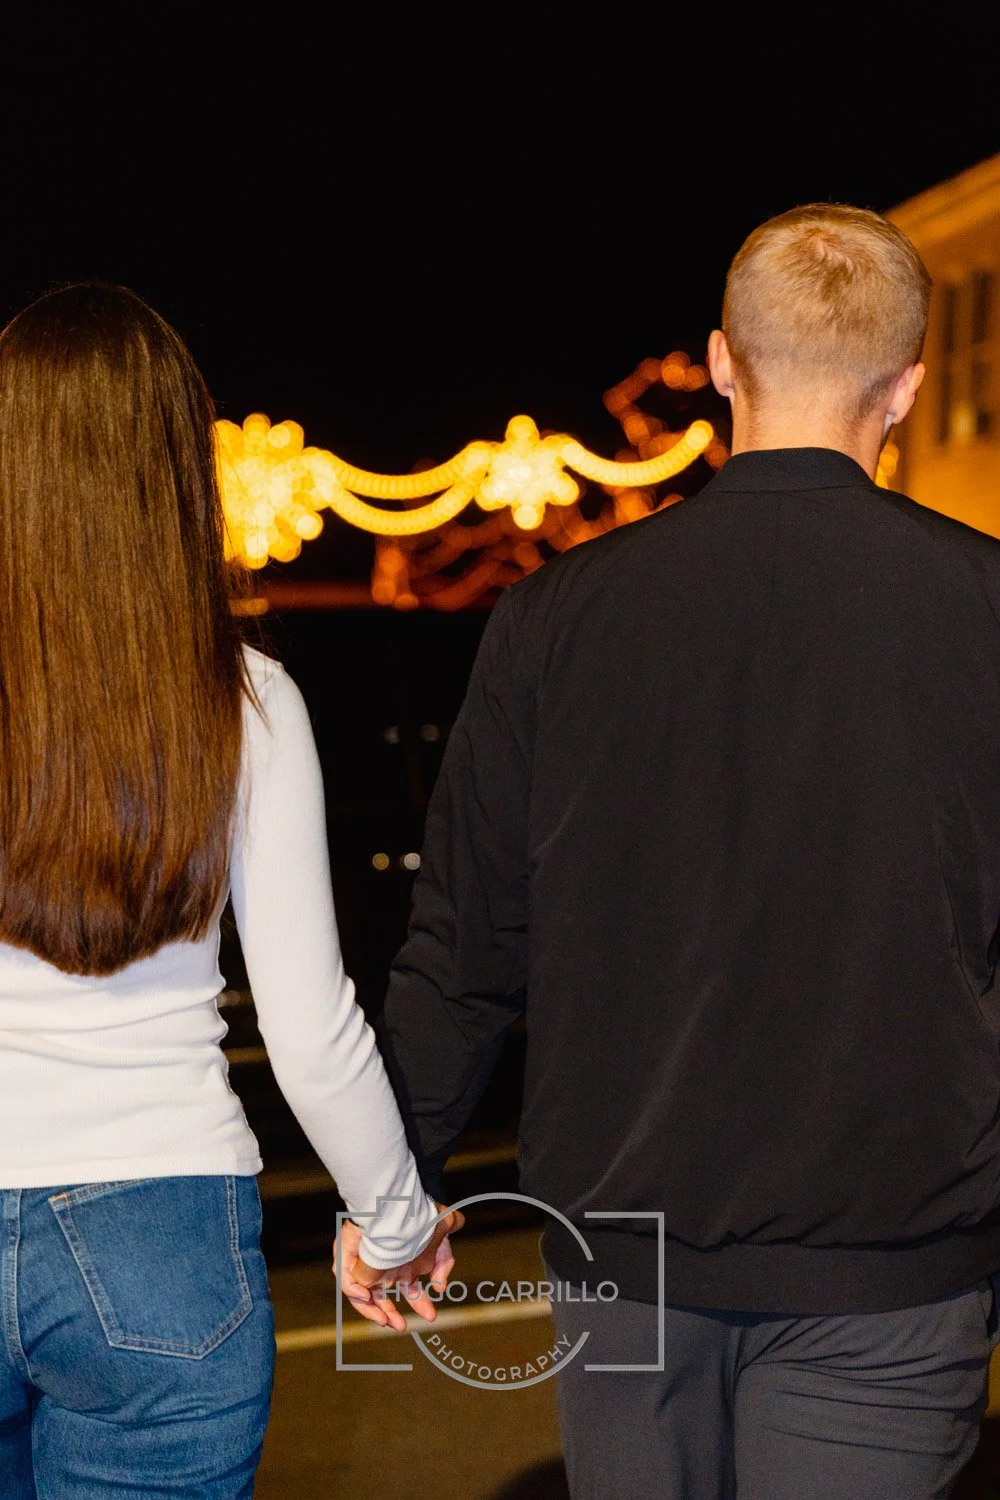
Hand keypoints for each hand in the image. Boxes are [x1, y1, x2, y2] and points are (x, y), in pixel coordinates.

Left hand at [334, 1203, 463, 1332]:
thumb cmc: (420, 1213)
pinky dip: (356, 1293)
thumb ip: (445, 1260)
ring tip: (386, 1320)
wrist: (399, 1201)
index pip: (411, 1291)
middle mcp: (385, 1267)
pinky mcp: (346, 1258)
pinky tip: (367, 1295)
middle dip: (392, 1315)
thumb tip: (440, 1287)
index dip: (420, 1305)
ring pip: (364, 1296)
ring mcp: (364, 1264)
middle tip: (401, 1326)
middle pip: (384, 1299)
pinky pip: (347, 1282)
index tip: (431, 1316)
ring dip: (374, 1310)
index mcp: (405, 1265)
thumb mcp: (443, 1234)